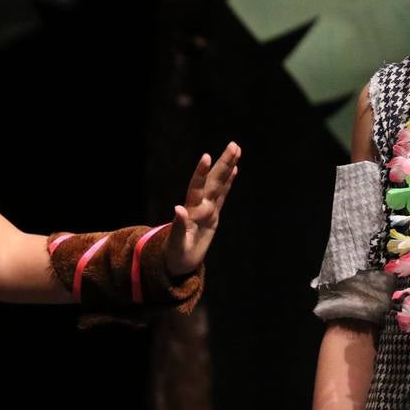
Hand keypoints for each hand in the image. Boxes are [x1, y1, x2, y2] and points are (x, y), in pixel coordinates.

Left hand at [165, 141, 239, 275]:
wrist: (175, 263)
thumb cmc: (174, 256)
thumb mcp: (176, 245)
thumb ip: (177, 227)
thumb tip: (178, 208)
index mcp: (190, 213)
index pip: (196, 188)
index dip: (200, 173)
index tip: (206, 156)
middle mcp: (199, 207)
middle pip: (212, 182)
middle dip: (223, 164)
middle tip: (234, 145)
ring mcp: (206, 210)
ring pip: (218, 185)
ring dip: (227, 168)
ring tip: (236, 149)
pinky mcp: (213, 216)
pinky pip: (222, 196)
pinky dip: (228, 183)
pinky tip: (234, 170)